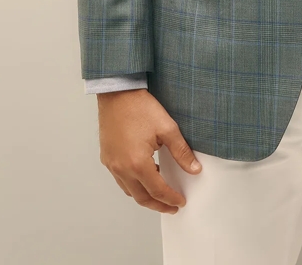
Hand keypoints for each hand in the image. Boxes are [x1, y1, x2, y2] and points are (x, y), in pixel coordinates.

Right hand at [97, 88, 201, 212]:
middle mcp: (121, 169)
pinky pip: (120, 180)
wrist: (117, 94)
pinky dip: (133, 185)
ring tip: (160, 195)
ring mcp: (112, 165)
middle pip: (141, 197)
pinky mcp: (107, 158)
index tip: (180, 202)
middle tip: (172, 207)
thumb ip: (181, 152)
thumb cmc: (140, 108)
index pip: (157, 190)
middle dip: (158, 205)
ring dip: (144, 197)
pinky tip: (144, 178)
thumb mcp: (167, 128)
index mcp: (137, 164)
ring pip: (129, 191)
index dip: (171, 198)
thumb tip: (195, 169)